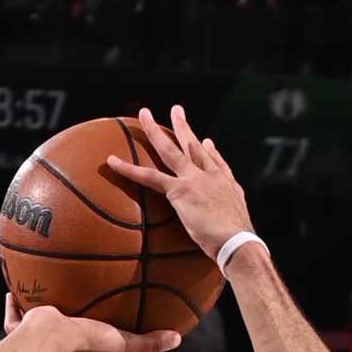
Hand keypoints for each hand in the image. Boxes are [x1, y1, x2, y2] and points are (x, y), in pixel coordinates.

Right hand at [2, 293, 181, 351]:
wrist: (45, 340)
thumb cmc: (83, 344)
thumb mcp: (121, 342)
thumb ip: (147, 341)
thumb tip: (177, 339)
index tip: (147, 346)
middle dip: (95, 341)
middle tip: (106, 327)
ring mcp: (45, 351)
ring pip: (50, 338)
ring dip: (56, 325)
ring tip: (62, 309)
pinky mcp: (24, 336)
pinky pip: (17, 321)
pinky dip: (15, 310)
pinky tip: (14, 294)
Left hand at [104, 100, 255, 265]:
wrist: (237, 242)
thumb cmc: (238, 241)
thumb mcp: (238, 221)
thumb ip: (230, 215)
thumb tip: (222, 217)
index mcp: (225, 183)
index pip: (215, 161)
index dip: (208, 150)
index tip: (204, 141)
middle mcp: (210, 175)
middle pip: (193, 145)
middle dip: (183, 126)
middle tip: (176, 110)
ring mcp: (194, 179)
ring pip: (170, 150)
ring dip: (155, 131)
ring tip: (143, 115)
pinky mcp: (179, 190)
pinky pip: (149, 177)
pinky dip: (129, 169)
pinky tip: (113, 161)